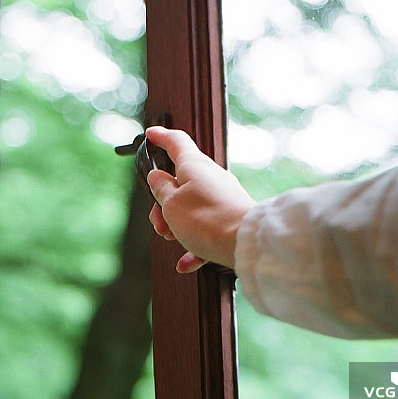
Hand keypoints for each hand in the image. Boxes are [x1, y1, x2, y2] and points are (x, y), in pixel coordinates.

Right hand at [145, 126, 255, 272]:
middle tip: (159, 221)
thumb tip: (157, 177)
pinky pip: (206, 228)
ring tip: (172, 238)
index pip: (175, 141)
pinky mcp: (230, 217)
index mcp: (194, 165)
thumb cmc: (207, 220)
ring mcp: (222, 197)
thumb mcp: (171, 203)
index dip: (161, 137)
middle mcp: (210, 177)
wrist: (246, 243)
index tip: (151, 135)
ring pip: (190, 206)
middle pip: (179, 182)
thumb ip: (160, 188)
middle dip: (163, 203)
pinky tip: (186, 263)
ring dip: (176, 224)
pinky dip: (193, 244)